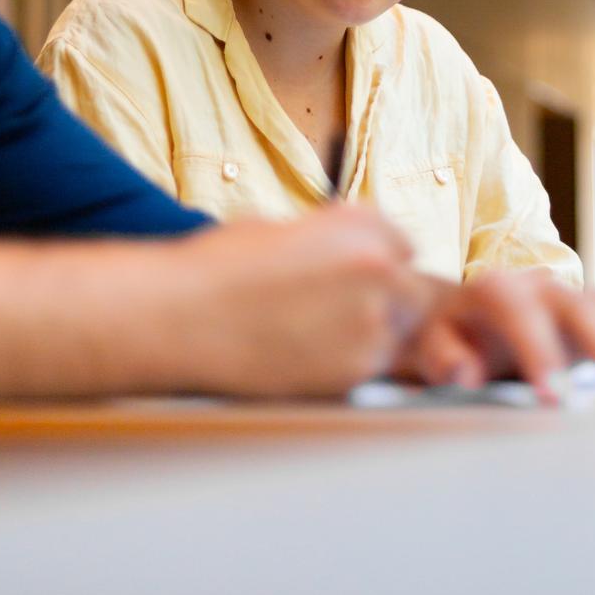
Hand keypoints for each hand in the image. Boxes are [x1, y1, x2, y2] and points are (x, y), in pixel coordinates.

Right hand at [170, 205, 420, 398]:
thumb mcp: (284, 227)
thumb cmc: (219, 266)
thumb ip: (332, 239)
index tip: (352, 276)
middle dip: (385, 300)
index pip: (403, 245)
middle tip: (335, 311)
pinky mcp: (356, 370)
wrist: (182, 315)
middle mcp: (379, 267)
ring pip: (398, 333)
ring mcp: (372, 321)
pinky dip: (349, 364)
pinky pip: (372, 366)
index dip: (378, 262)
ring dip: (371, 335)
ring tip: (312, 334)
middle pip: (412, 290)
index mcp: (361, 224)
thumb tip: (349, 258)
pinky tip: (304, 355)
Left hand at [393, 271, 594, 402]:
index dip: (538, 351)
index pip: (520, 311)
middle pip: (583, 306)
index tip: (555, 397)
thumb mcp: (434, 346)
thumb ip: (443, 358)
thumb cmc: (452, 339)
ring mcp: (578, 296)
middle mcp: (543, 285)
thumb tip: (464, 372)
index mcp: (498, 290)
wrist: (471, 318)